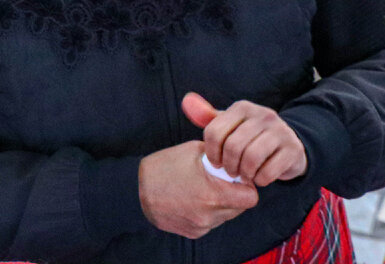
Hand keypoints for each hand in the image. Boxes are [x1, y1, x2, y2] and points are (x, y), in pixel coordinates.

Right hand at [137, 140, 258, 237]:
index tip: (239, 175)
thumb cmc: (164, 167)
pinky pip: (213, 222)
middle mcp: (209, 215)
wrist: (134, 190)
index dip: (247, 184)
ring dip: (223, 202)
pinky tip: (195, 198)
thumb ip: (221, 156)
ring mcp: (200, 226)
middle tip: (223, 179)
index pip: (250, 198)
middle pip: (241, 207)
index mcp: (213, 194)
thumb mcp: (196, 151)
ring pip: (227, 215)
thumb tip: (239, 158)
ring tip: (206, 187)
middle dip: (236, 193)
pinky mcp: (193, 233)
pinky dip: (210, 211)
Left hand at [182, 92, 308, 186]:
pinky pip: (269, 171)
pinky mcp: (292, 149)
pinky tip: (260, 178)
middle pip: (233, 146)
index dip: (211, 153)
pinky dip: (260, 180)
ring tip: (244, 176)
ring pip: (251, 158)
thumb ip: (208, 117)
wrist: (287, 146)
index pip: (214, 131)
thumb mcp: (230, 126)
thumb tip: (186, 101)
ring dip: (244, 174)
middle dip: (229, 166)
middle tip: (231, 172)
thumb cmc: (250, 138)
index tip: (216, 162)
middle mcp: (263, 114)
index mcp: (243, 107)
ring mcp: (280, 130)